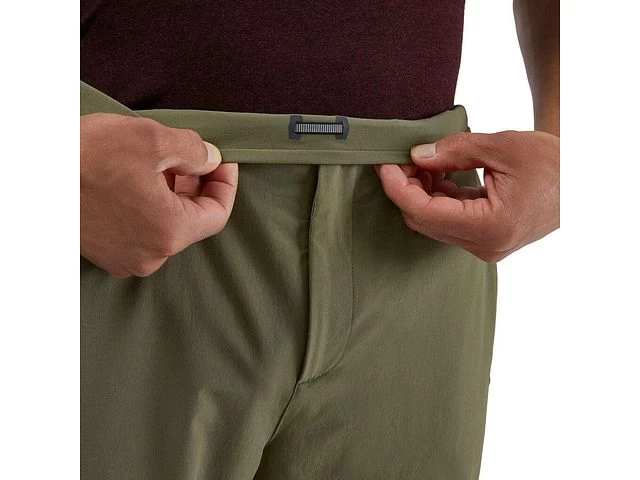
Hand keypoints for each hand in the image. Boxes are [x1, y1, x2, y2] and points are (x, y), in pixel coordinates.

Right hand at [81, 113, 237, 277]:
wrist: (28, 178)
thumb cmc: (83, 159)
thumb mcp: (150, 140)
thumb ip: (193, 151)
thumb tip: (210, 159)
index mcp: (168, 232)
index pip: (218, 214)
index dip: (225, 185)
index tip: (224, 162)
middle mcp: (150, 254)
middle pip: (191, 220)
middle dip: (197, 186)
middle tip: (194, 156)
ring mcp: (125, 258)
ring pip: (165, 224)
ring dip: (172, 194)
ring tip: (162, 162)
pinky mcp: (105, 252)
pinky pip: (141, 230)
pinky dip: (149, 206)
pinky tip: (138, 179)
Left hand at [376, 130, 558, 261]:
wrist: (581, 182)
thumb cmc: (551, 163)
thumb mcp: (502, 147)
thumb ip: (454, 151)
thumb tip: (417, 154)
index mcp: (490, 226)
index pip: (423, 212)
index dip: (397, 187)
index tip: (385, 164)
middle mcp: (484, 245)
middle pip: (423, 221)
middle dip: (406, 188)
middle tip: (402, 157)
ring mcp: (484, 246)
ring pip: (432, 223)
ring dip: (421, 193)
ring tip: (423, 161)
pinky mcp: (484, 240)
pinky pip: (447, 222)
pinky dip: (437, 198)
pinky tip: (437, 174)